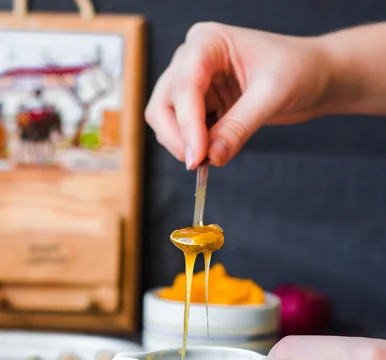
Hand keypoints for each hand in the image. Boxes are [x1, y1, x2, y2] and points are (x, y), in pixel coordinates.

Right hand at [145, 22, 332, 167]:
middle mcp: (193, 58)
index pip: (184, 85)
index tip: (197, 157)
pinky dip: (193, 146)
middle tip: (199, 163)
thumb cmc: (298, 70)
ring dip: (183, 143)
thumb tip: (212, 157)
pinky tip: (212, 154)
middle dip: (177, 136)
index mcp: (208, 41)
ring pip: (166, 118)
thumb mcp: (271, 96)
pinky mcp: (202, 103)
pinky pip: (184, 129)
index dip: (187, 124)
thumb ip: (239, 127)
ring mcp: (194, 82)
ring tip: (210, 160)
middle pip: (164, 103)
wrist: (314, 76)